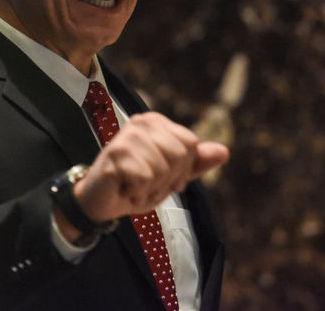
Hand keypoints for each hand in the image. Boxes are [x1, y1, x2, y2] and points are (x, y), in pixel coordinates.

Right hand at [74, 112, 228, 222]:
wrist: (100, 201)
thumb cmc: (135, 184)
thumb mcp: (170, 175)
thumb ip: (195, 163)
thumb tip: (224, 152)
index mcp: (156, 122)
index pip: (192, 145)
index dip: (182, 169)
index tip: (163, 176)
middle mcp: (142, 122)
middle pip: (180, 155)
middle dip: (167, 180)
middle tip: (146, 183)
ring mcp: (128, 136)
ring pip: (163, 168)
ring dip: (151, 188)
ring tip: (135, 186)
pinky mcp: (116, 153)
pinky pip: (146, 178)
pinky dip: (138, 192)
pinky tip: (125, 188)